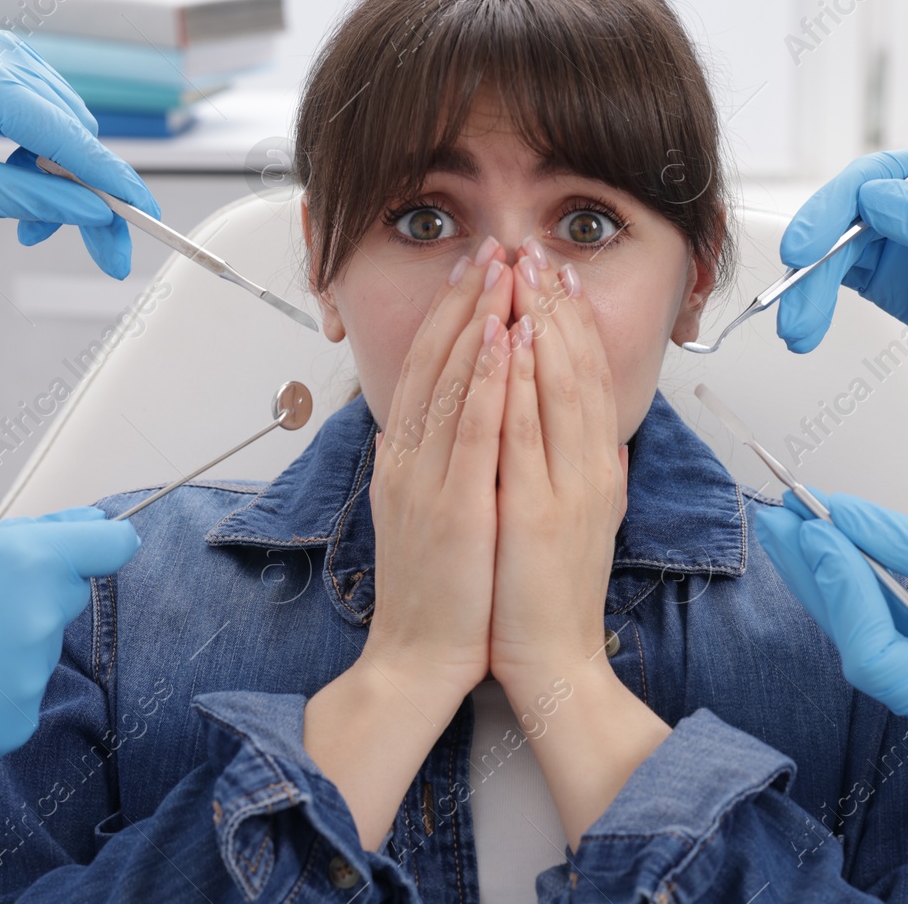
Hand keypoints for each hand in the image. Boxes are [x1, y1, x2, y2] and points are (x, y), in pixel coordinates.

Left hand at [0, 31, 158, 278]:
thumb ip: (38, 201)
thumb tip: (96, 214)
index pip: (69, 137)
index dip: (112, 182)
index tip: (146, 215)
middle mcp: (4, 58)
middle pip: (76, 136)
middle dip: (81, 195)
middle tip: (85, 247)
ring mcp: (9, 60)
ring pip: (69, 134)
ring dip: (61, 183)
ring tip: (28, 219)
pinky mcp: (10, 71)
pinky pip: (53, 123)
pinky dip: (47, 163)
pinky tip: (22, 182)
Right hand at [0, 508, 139, 821]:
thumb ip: (32, 533)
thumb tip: (93, 526)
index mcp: (28, 560)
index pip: (113, 547)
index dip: (106, 546)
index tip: (98, 550)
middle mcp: (40, 615)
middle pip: (69, 598)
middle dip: (35, 596)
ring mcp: (32, 673)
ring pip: (42, 650)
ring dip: (11, 647)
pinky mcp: (18, 721)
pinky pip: (24, 696)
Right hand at [305, 238, 513, 847]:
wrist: (418, 659)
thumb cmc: (439, 593)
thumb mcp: (429, 513)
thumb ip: (441, 463)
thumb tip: (461, 421)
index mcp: (405, 459)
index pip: (427, 368)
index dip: (451, 314)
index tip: (475, 270)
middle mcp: (408, 458)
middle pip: (435, 361)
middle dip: (465, 300)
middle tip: (491, 248)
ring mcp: (425, 479)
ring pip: (450, 382)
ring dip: (477, 320)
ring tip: (501, 271)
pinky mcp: (452, 506)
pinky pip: (470, 430)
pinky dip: (485, 379)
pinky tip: (502, 339)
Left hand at [491, 238, 668, 847]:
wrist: (554, 664)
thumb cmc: (552, 597)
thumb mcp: (584, 524)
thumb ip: (592, 476)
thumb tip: (600, 438)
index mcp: (599, 471)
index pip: (590, 381)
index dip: (576, 325)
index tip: (559, 277)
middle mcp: (591, 469)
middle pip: (577, 370)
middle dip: (556, 306)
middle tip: (538, 252)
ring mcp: (565, 487)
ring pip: (556, 386)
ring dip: (539, 321)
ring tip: (524, 272)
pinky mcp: (533, 510)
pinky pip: (524, 430)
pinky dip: (519, 378)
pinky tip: (510, 336)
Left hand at [755, 492, 907, 770]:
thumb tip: (836, 517)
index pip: (882, 661)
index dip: (840, 592)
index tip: (813, 530)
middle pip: (873, 653)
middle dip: (824, 582)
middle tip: (781, 518)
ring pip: (888, 643)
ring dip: (843, 584)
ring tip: (800, 527)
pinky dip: (882, 594)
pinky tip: (848, 553)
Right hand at [776, 147, 907, 412]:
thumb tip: (872, 199)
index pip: (872, 179)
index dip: (830, 210)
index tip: (803, 249)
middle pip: (843, 219)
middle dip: (812, 264)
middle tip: (792, 310)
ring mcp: (901, 241)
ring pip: (834, 253)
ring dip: (808, 291)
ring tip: (799, 336)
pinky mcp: (889, 278)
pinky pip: (838, 280)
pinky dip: (817, 303)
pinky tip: (808, 328)